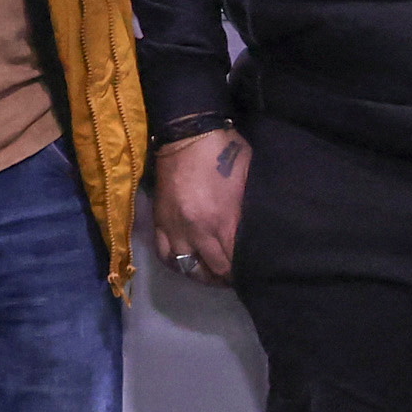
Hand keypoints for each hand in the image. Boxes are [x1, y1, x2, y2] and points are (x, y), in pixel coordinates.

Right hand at [144, 127, 250, 280]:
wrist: (188, 134)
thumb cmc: (225, 153)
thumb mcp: (246, 182)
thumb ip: (246, 213)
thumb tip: (252, 235)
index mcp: (220, 221)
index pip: (231, 262)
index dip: (240, 272)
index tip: (248, 274)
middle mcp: (195, 231)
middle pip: (209, 269)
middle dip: (222, 277)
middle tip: (232, 277)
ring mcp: (174, 227)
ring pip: (185, 266)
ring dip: (198, 273)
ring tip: (209, 273)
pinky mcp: (159, 220)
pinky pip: (164, 253)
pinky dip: (176, 262)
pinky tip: (186, 261)